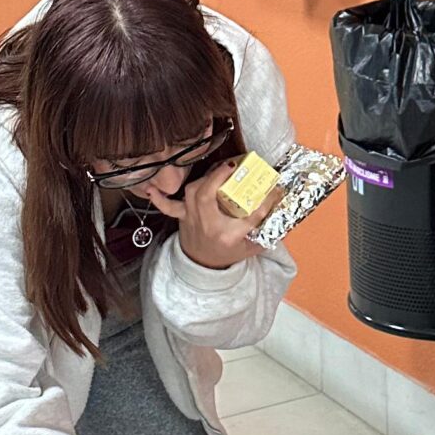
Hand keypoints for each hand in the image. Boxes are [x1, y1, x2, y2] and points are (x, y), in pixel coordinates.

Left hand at [145, 161, 281, 271]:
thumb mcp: (253, 247)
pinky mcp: (182, 218)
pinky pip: (168, 206)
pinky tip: (151, 188)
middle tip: (235, 165)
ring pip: (193, 193)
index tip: (276, 188)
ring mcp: (192, 221)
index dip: (266, 199)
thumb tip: (282, 204)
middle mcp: (209, 226)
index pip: (251, 214)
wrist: (203, 269)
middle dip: (220, 176)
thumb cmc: (228, 255)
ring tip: (220, 169)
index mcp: (229, 236)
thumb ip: (268, 229)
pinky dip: (160, 197)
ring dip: (205, 178)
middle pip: (209, 196)